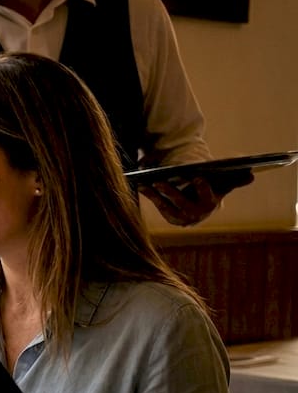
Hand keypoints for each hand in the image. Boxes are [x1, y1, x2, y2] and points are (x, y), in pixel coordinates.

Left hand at [137, 171, 251, 226]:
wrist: (203, 206)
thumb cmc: (214, 190)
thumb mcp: (223, 185)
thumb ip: (235, 179)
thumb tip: (251, 174)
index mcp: (211, 204)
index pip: (208, 196)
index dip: (203, 188)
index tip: (198, 177)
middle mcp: (196, 214)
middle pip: (183, 203)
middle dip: (172, 192)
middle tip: (160, 181)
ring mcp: (182, 218)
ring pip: (167, 206)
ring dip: (156, 195)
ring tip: (145, 183)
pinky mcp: (171, 218)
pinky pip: (159, 207)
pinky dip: (150, 196)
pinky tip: (141, 186)